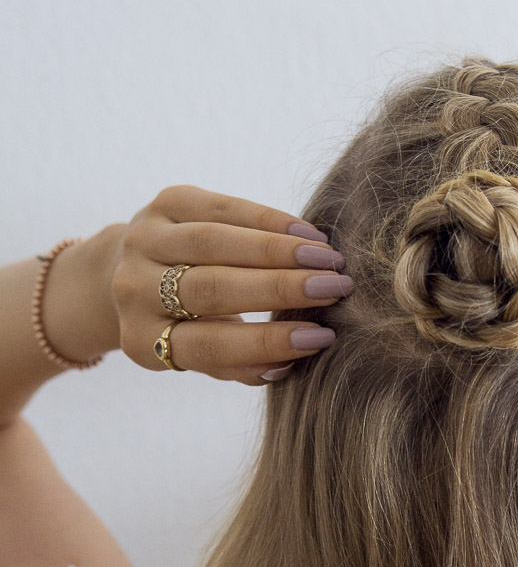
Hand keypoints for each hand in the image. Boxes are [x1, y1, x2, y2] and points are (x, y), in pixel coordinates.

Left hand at [108, 185, 352, 383]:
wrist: (133, 271)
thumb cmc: (187, 324)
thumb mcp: (203, 355)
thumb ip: (240, 364)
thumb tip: (290, 361)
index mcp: (143, 340)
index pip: (210, 344)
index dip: (267, 342)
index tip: (322, 337)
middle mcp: (133, 290)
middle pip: (212, 289)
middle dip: (281, 288)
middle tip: (335, 289)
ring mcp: (144, 241)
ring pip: (215, 242)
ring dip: (279, 250)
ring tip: (328, 259)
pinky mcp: (164, 203)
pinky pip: (222, 208)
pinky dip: (269, 220)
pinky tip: (307, 234)